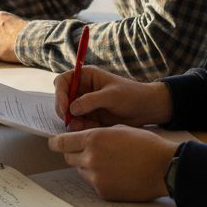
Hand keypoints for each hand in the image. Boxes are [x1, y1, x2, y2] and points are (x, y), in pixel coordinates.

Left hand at [48, 126, 178, 200]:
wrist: (164, 168)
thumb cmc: (146, 145)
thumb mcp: (119, 129)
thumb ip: (98, 135)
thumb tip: (84, 139)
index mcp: (94, 139)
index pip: (61, 142)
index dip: (56, 142)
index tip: (54, 143)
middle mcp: (90, 158)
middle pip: (68, 157)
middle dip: (75, 153)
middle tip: (90, 151)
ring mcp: (95, 177)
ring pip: (81, 170)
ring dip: (89, 166)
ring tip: (111, 163)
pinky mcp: (102, 192)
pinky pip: (94, 183)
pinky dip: (101, 179)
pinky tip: (117, 175)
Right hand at [54, 67, 173, 129]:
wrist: (146, 109)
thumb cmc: (131, 95)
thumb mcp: (111, 96)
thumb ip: (91, 101)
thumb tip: (71, 108)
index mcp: (86, 76)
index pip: (63, 81)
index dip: (59, 94)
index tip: (64, 108)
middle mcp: (83, 89)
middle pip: (62, 99)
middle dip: (64, 111)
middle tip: (70, 122)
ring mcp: (86, 104)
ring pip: (69, 114)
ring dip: (72, 122)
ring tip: (84, 127)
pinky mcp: (90, 117)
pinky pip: (78, 123)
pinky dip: (80, 128)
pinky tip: (91, 129)